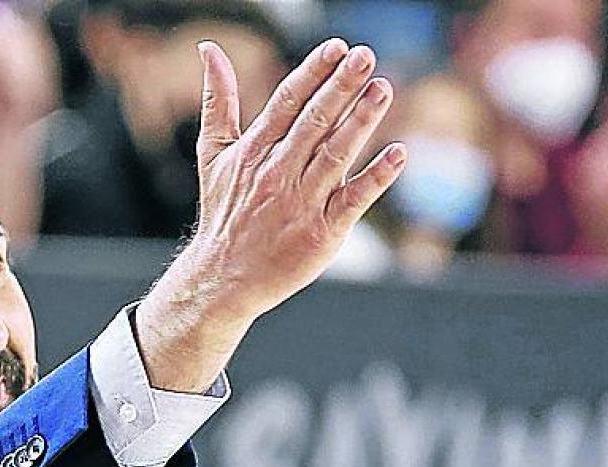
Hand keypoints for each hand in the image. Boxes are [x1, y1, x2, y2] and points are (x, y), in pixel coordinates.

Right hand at [136, 39, 405, 392]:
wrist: (224, 277)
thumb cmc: (225, 212)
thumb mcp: (213, 154)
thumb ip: (217, 101)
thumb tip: (208, 50)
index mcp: (253, 151)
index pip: (287, 103)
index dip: (313, 73)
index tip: (337, 48)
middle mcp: (277, 174)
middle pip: (313, 123)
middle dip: (340, 88)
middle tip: (365, 57)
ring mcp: (301, 203)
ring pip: (336, 155)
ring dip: (361, 122)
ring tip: (383, 89)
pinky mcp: (322, 232)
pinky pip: (354, 200)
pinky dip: (376, 177)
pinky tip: (399, 153)